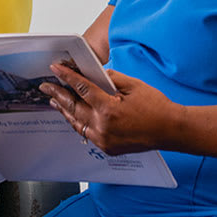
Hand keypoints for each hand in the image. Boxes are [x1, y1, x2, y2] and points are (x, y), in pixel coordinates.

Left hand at [39, 64, 178, 155]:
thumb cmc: (156, 107)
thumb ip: (111, 79)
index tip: (56, 69)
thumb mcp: (133, 85)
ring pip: (77, 123)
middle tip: (46, 86)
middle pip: (73, 107)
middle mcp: (103, 126)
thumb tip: (95, 74)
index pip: (81, 89)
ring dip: (65, 111)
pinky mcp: (107, 147)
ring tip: (54, 101)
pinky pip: (87, 134)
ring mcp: (104, 139)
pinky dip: (78, 123)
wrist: (170, 130)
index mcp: (108, 109)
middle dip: (58, 95)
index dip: (66, 77)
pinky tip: (74, 116)